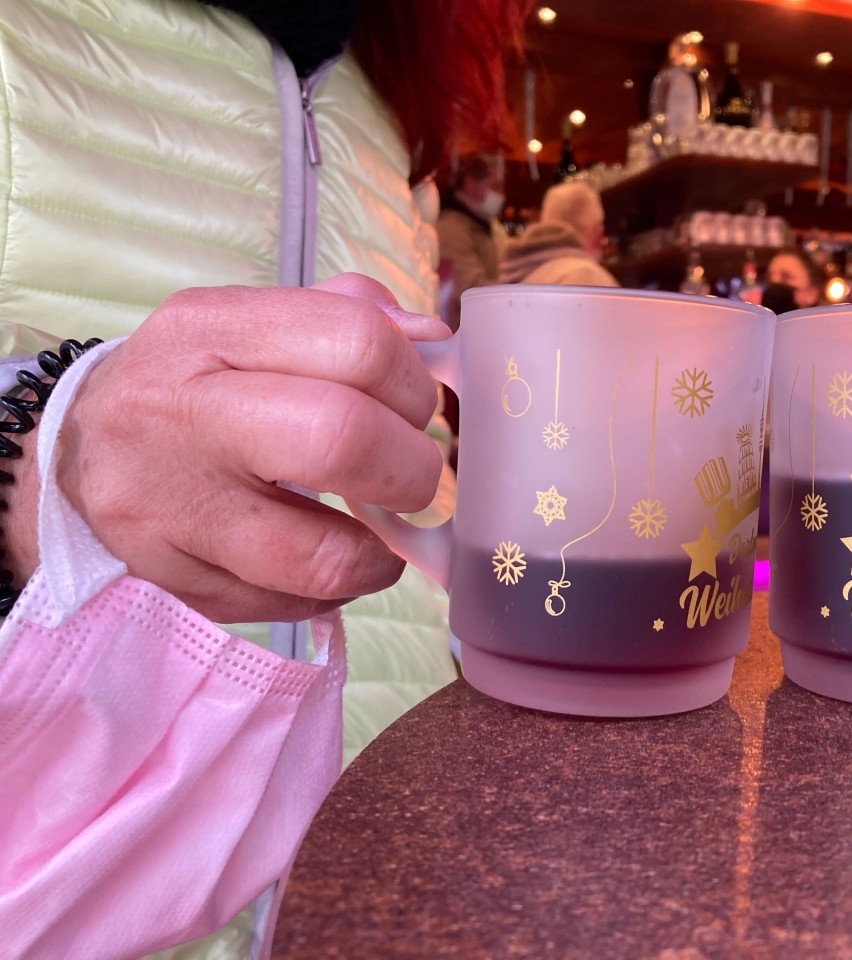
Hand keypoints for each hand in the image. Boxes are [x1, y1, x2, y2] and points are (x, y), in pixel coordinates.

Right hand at [43, 274, 450, 622]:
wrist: (69, 457)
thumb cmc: (192, 384)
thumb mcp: (248, 325)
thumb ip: (345, 319)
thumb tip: (432, 341)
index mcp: (211, 330)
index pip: (356, 342)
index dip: (413, 383)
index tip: (413, 406)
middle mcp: (182, 414)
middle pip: (341, 439)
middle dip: (410, 467)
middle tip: (410, 473)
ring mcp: (172, 510)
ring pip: (322, 555)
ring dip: (382, 552)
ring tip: (381, 531)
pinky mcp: (174, 584)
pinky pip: (292, 604)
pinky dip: (334, 588)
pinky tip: (328, 558)